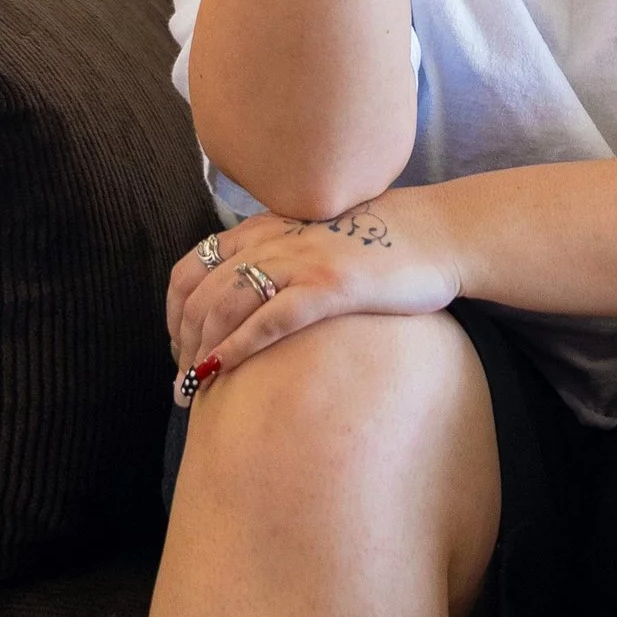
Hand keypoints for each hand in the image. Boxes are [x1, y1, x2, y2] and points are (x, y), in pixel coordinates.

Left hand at [166, 194, 459, 387]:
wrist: (442, 233)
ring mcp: (301, 260)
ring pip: (224, 305)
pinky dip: (237, 347)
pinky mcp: (330, 285)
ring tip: (194, 389)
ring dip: (201, 352)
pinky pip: (269, 318)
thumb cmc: (385, 244)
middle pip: (201, 292)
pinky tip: (223, 372)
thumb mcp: (318, 238)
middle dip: (182, 343)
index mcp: (266, 227)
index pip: (192, 266)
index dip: (174, 312)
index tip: (179, 350)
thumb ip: (282, 258)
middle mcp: (274, 239)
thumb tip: (254, 302)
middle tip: (182, 384)